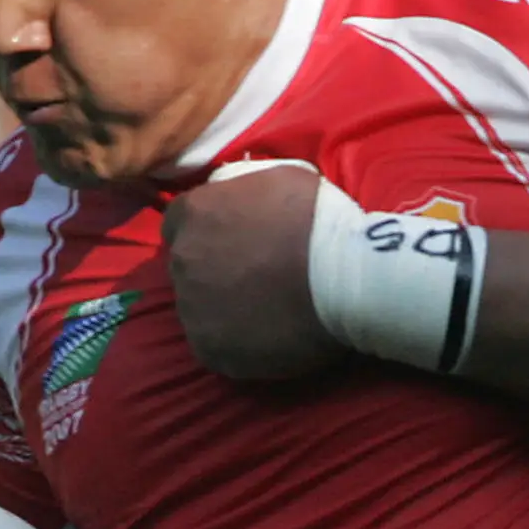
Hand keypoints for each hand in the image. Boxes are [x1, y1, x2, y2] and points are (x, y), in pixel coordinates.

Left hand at [162, 162, 337, 379]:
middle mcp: (182, 261)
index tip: (234, 241)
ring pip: (199, 311)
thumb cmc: (319, 220)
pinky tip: (268, 339)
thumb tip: (243, 200)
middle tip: (255, 278)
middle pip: (188, 268)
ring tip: (265, 313)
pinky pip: (217, 348)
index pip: (180, 223)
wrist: (348, 278)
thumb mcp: (278, 177)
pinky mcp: (211, 351)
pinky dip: (238, 345)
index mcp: (193, 214)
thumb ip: (246, 188)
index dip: (208, 232)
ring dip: (223, 309)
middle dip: (213, 270)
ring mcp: (193, 310)